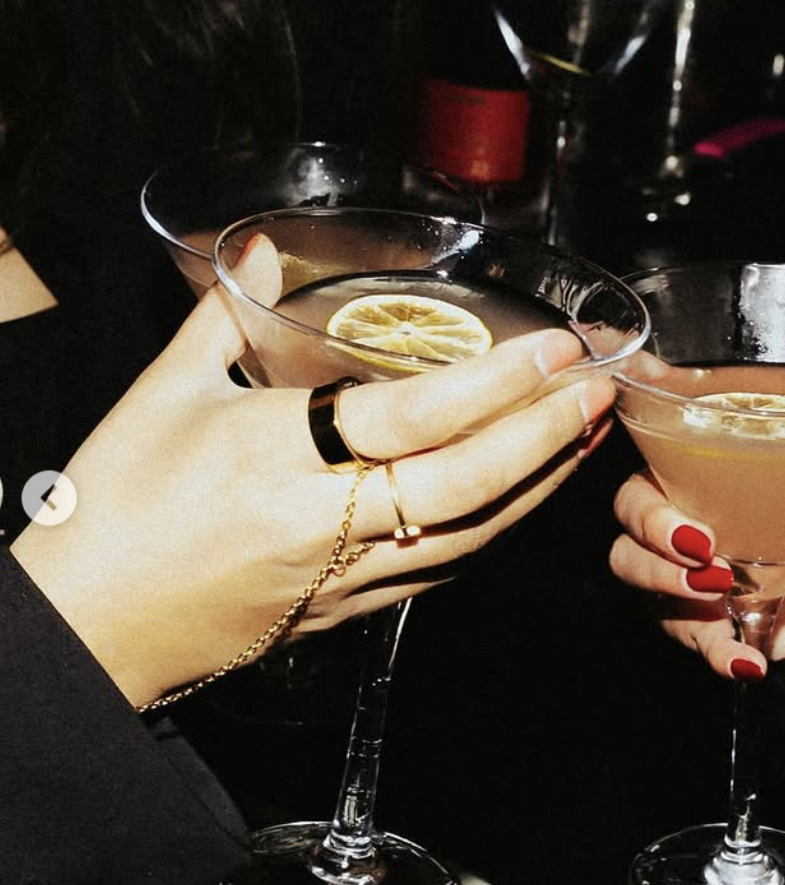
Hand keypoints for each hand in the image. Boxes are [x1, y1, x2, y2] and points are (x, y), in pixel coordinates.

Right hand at [12, 283, 612, 708]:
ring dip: (537, 485)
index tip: (553, 349)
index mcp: (276, 457)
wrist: (87, 630)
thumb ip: (226, 317)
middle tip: (598, 388)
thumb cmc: (112, 509)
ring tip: (583, 435)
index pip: (415, 414)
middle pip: (465, 481)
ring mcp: (344, 576)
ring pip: (469, 535)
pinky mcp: (348, 613)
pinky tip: (522, 498)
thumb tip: (272, 254)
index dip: (496, 382)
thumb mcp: (160, 395)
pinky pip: (441, 571)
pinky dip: (492, 530)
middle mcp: (324, 521)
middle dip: (544, 434)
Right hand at [608, 458, 784, 678]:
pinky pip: (691, 640)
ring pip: (640, 583)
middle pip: (628, 535)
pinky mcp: (696, 625)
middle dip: (656, 552)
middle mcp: (674, 527)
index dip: (652, 509)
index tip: (691, 529)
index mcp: (697, 482)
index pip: (644, 484)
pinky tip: (747, 660)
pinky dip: (719, 653)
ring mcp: (677, 580)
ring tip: (719, 599)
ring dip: (673, 593)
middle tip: (704, 561)